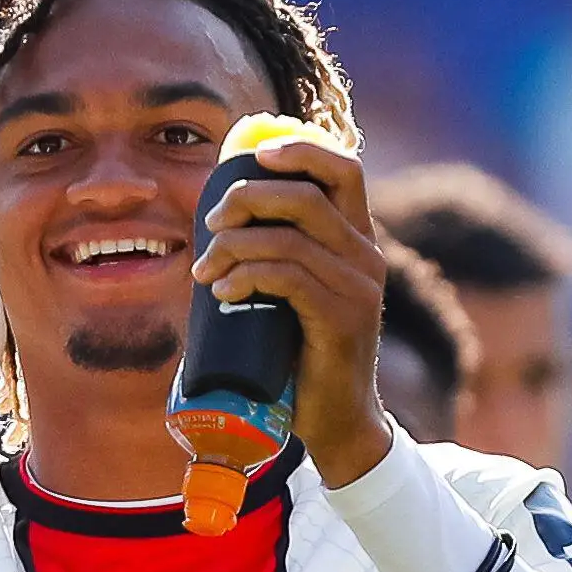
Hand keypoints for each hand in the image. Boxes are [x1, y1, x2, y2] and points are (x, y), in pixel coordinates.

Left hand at [187, 133, 392, 488]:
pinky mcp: (342, 320)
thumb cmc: (303, 357)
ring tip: (204, 272)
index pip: (344, 169)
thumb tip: (215, 225)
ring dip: (235, 246)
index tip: (256, 155)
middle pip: (309, 195)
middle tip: (212, 223)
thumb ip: (275, 257)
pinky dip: (247, 277)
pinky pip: (288, 278)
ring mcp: (358, 288)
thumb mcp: (292, 295)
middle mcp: (366, 257)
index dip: (301, 149)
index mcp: (357, 241)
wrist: (337, 422)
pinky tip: (223, 292)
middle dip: (250, 197)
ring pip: (290, 238)